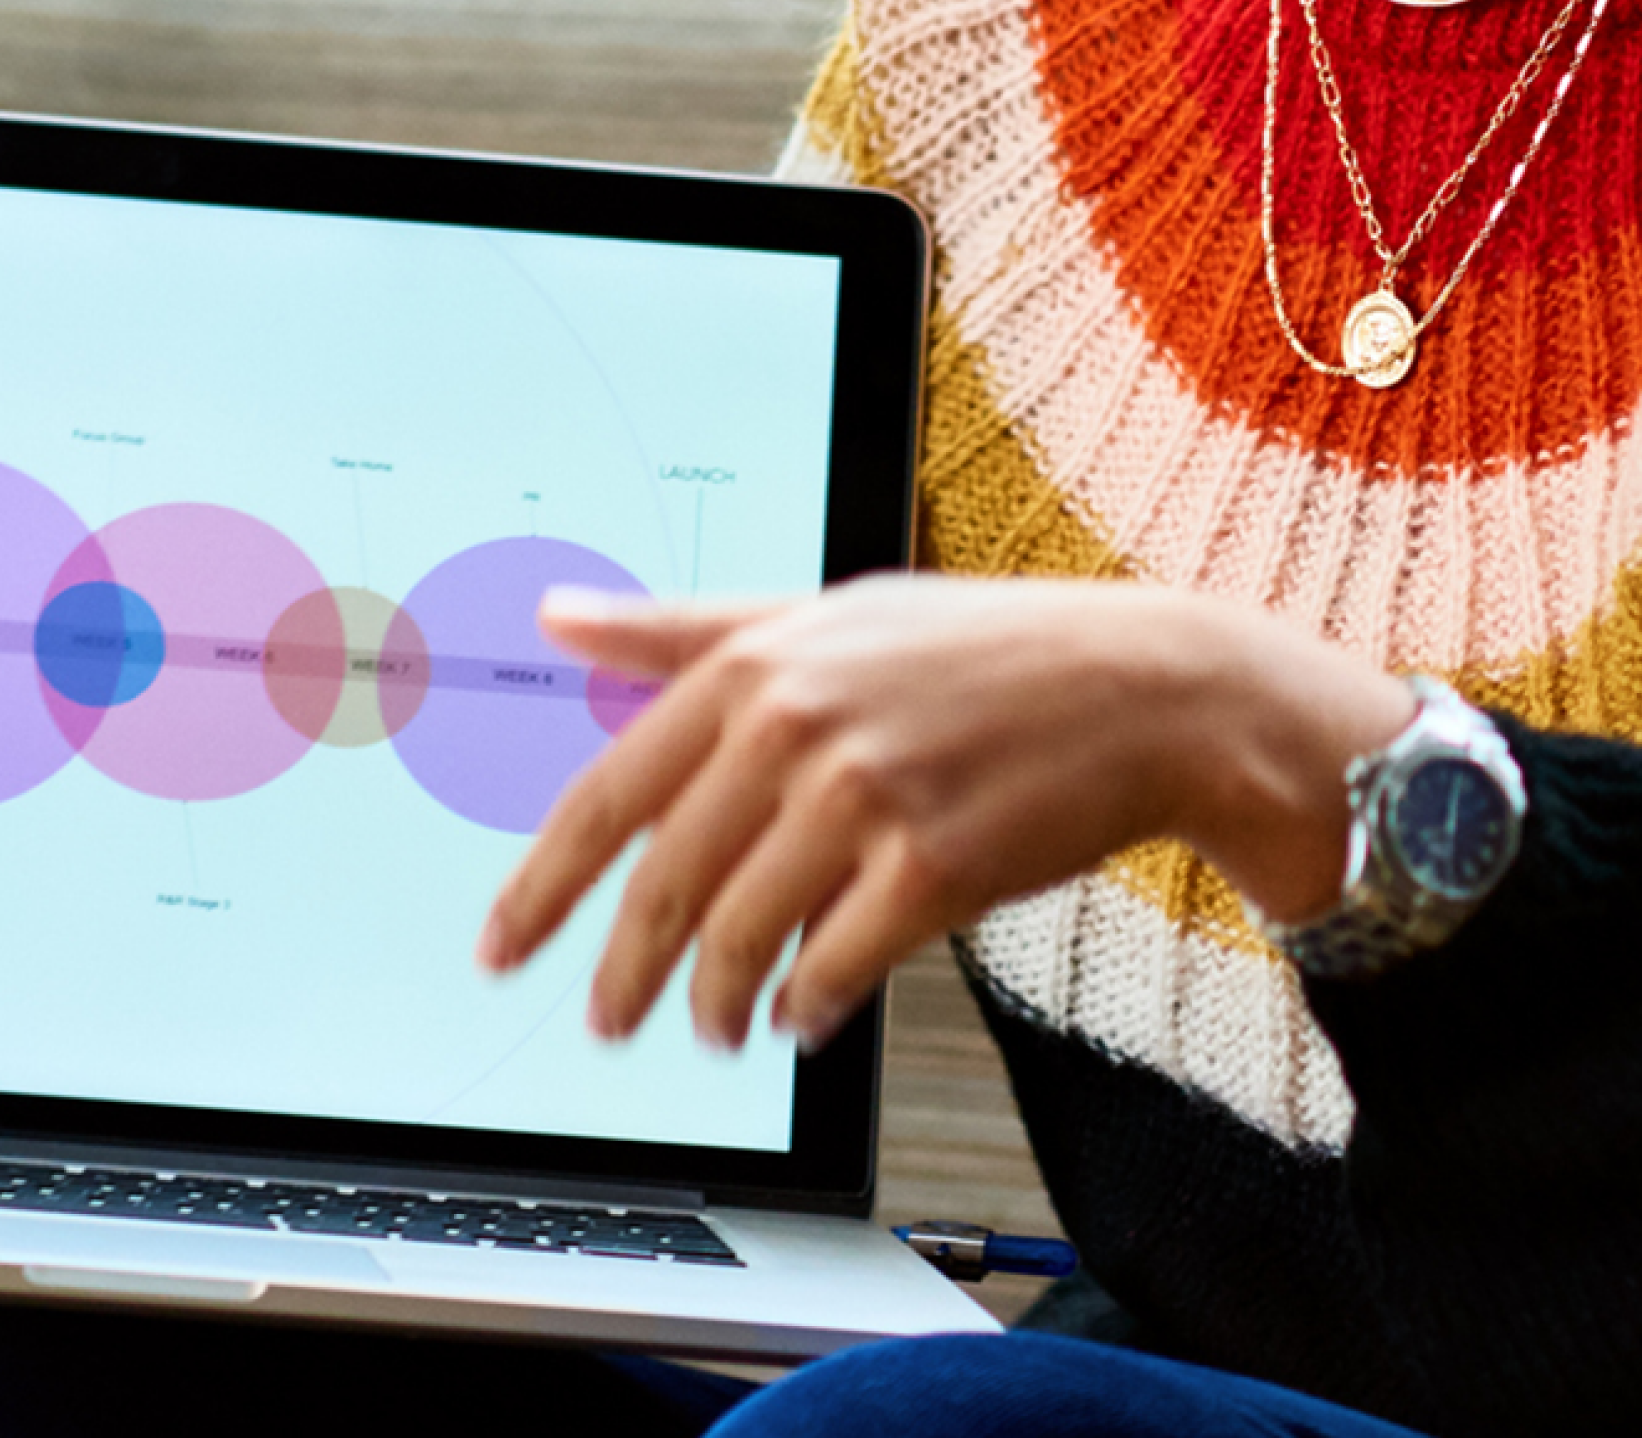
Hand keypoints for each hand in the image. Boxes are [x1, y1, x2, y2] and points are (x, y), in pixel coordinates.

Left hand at [474, 571, 1410, 1056]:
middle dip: (625, 972)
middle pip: (665, 883)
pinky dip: (804, 1009)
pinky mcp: (932, 865)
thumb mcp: (829, 612)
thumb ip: (687, 626)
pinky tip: (803, 1016)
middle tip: (606, 1022)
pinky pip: (831, 969)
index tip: (501, 947)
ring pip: (741, 940)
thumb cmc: (981, 649)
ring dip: (716, 1005)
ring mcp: (866, 795)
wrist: (1141, 688)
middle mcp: (798, 724)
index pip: (610, 793)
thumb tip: (558, 618)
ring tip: (720, 1028)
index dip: (542, 886)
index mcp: (758, 662)